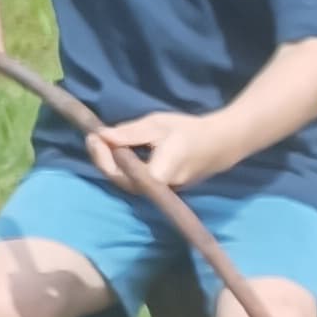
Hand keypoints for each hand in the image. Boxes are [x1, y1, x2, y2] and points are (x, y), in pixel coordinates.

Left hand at [89, 112, 231, 193]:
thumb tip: (102, 136)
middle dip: (103, 159)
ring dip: (113, 162)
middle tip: (95, 137)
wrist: (222, 143)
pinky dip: (125, 166)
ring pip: (129, 181)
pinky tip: (121, 150)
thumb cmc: (190, 131)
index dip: (102, 156)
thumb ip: (129, 133)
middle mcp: (160, 188)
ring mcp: (164, 191)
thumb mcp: (157, 125)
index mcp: (158, 174)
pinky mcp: (166, 188)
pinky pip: (139, 179)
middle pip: (121, 180)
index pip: (119, 173)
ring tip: (104, 142)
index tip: (94, 135)